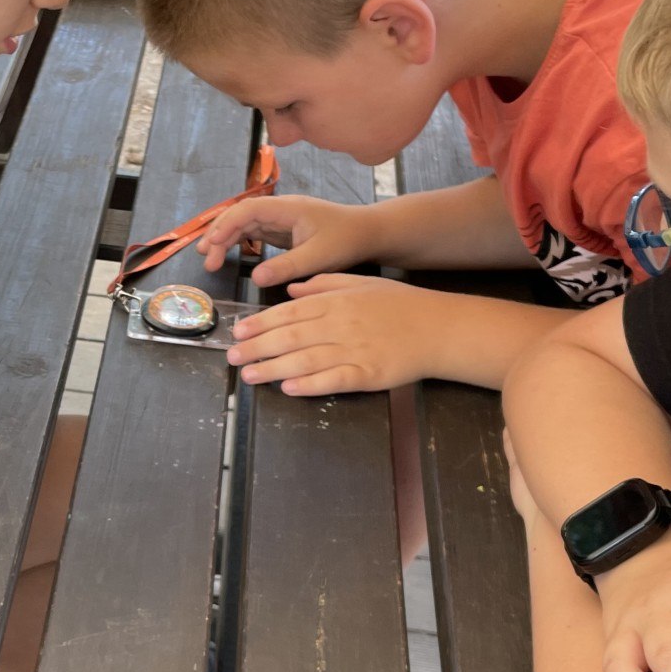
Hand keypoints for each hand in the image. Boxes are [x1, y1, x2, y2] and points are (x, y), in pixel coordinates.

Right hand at [195, 196, 375, 285]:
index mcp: (287, 208)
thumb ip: (287, 266)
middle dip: (219, 233)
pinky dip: (237, 242)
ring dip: (225, 238)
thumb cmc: (346, 240)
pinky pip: (253, 232)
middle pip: (240, 215)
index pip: (247, 210)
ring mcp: (279, 219)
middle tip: (205, 258)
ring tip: (209, 259)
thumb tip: (255, 278)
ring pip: (244, 224)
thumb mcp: (318, 257)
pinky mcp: (282, 230)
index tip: (211, 244)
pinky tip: (226, 254)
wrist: (368, 233)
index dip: (226, 225)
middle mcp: (279, 209)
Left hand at [224, 272, 440, 393]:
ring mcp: (354, 350)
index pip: (290, 312)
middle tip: (232, 357)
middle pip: (291, 336)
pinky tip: (288, 388)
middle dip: (257, 347)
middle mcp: (340, 324)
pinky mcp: (368, 374)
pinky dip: (309, 385)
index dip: (261, 322)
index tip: (238, 331)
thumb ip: (323, 284)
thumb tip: (291, 288)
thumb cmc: (399, 304)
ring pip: (305, 360)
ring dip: (273, 368)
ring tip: (249, 375)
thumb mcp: (360, 283)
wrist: (438, 327)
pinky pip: (333, 380)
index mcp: (336, 301)